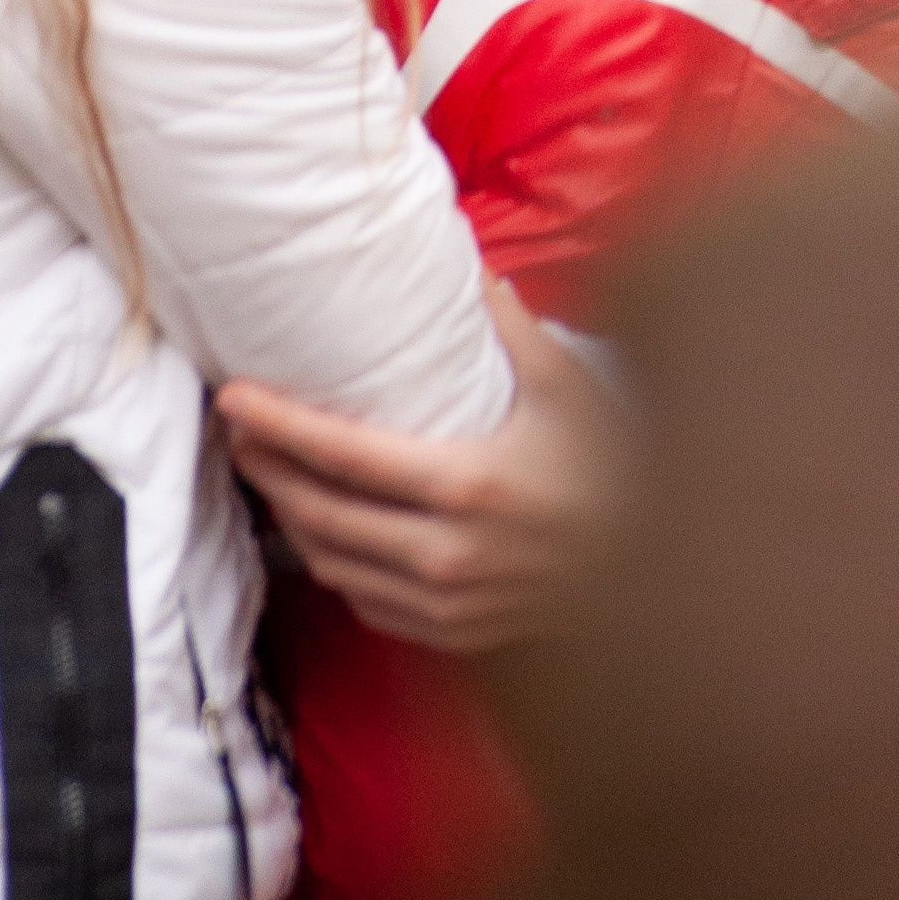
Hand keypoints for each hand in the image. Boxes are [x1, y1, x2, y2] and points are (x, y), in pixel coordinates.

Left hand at [216, 283, 620, 653]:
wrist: (665, 571)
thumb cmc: (616, 472)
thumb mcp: (568, 392)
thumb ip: (511, 327)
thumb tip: (471, 266)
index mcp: (467, 486)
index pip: (342, 455)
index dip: (277, 425)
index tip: (233, 398)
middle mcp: (447, 554)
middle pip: (319, 513)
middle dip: (265, 469)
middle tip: (237, 430)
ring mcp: (448, 603)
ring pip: (332, 564)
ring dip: (291, 518)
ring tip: (271, 474)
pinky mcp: (455, 633)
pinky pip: (367, 604)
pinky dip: (336, 566)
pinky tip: (330, 533)